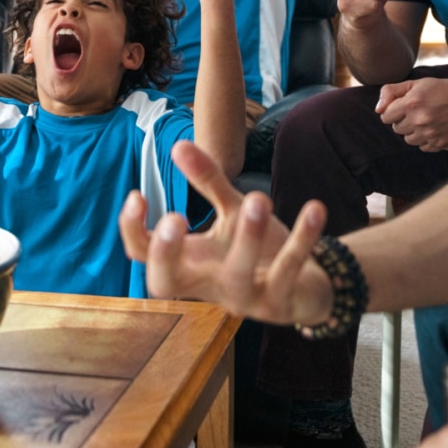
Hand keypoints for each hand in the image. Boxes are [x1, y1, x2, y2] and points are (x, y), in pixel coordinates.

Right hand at [118, 140, 334, 325]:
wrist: (310, 288)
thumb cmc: (259, 251)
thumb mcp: (232, 213)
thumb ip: (208, 182)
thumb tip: (179, 145)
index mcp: (191, 265)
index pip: (143, 256)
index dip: (132, 230)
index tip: (139, 195)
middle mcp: (209, 286)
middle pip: (165, 283)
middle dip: (166, 254)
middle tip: (175, 217)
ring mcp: (244, 299)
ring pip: (236, 277)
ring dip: (246, 237)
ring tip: (257, 198)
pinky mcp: (282, 303)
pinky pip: (288, 272)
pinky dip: (302, 240)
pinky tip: (314, 208)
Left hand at [377, 77, 447, 151]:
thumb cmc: (443, 90)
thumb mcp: (417, 83)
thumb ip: (392, 92)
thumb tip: (377, 109)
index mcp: (411, 103)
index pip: (385, 116)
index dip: (393, 111)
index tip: (403, 107)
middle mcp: (419, 121)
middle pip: (397, 129)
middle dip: (403, 121)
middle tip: (418, 112)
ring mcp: (430, 134)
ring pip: (408, 140)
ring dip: (414, 132)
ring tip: (427, 120)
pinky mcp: (440, 144)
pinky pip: (423, 147)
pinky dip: (426, 140)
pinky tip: (435, 128)